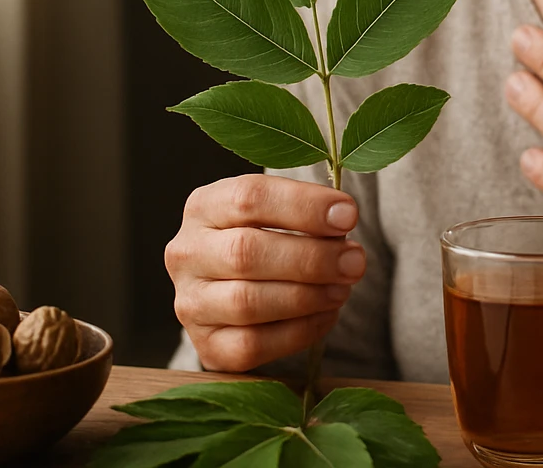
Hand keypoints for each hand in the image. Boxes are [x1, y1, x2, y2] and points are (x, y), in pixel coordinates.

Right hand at [165, 174, 366, 372]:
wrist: (236, 289)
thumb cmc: (267, 238)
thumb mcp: (278, 211)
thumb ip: (308, 210)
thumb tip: (343, 219)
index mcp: (204, 206)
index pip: (249, 198)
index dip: (304, 207)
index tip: (348, 217)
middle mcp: (186, 253)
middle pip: (246, 252)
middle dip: (311, 258)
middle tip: (355, 261)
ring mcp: (190, 303)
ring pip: (247, 302)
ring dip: (308, 296)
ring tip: (343, 288)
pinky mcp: (206, 345)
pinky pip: (252, 344)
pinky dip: (299, 331)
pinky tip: (326, 314)